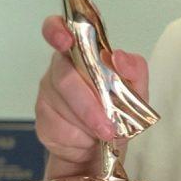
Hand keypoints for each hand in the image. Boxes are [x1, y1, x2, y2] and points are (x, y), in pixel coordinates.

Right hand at [36, 16, 147, 175]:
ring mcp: (48, 93)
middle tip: (108, 125)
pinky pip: (58, 126)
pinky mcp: (42, 118)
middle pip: (65, 77)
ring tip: (104, 132)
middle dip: (89, 104)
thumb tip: (119, 57)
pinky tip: (86, 138)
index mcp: (81, 52)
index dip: (57, 31)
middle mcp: (60, 68)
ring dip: (87, 123)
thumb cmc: (117, 113)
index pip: (58, 30)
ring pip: (63, 105)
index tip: (66, 40)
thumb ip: (134, 70)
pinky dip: (77, 136)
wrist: (101, 150)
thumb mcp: (137, 91)